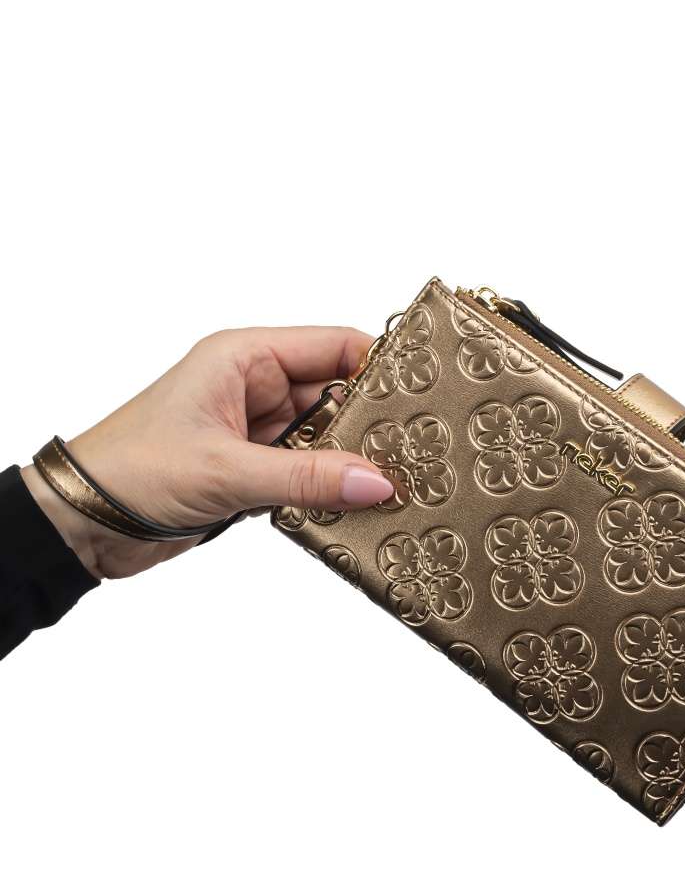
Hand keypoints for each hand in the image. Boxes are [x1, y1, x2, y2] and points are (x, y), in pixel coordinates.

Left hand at [22, 327, 394, 580]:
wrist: (79, 524)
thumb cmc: (129, 470)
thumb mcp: (225, 470)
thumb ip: (306, 476)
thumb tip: (376, 482)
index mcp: (245, 357)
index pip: (333, 345)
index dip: (379, 366)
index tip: (421, 392)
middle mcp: (254, 385)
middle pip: (336, 393)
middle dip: (371, 422)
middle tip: (416, 448)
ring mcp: (256, 428)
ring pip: (325, 435)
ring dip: (352, 459)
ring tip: (396, 479)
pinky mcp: (254, 466)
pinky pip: (308, 469)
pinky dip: (330, 484)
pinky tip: (357, 501)